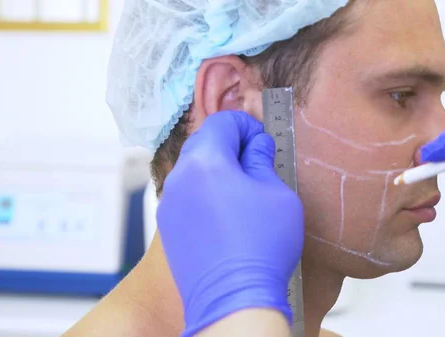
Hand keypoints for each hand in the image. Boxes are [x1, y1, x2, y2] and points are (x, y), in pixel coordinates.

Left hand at [157, 111, 303, 336]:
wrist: (233, 300)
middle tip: (256, 164)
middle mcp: (179, 178)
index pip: (222, 122)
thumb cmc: (260, 247)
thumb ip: (263, 160)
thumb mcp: (276, 193)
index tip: (262, 141)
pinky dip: (205, 194)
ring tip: (244, 193)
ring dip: (216, 171)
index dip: (246, 126)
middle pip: (203, 144)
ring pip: (193, 171)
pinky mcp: (168, 227)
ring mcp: (169, 204)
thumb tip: (257, 146)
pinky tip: (227, 215)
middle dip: (230, 147)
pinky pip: (186, 196)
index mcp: (205, 162)